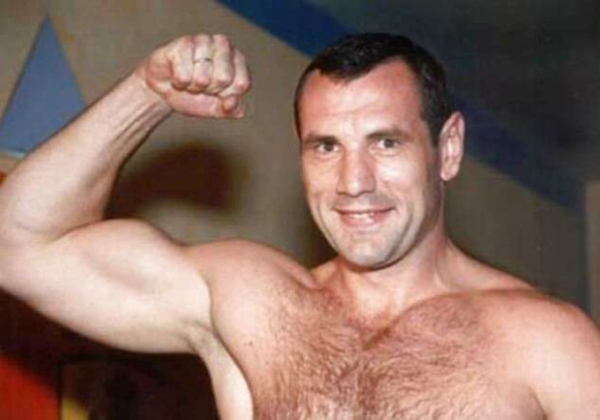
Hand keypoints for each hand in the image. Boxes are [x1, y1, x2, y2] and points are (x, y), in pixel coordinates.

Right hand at [135, 34, 250, 117]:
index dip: (226, 95)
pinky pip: (183, 75)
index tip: (217, 92)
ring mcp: (203, 40)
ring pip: (203, 78)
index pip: (242, 84)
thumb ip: (232, 109)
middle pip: (223, 78)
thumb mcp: (217, 108)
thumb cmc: (194, 96)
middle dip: (209, 90)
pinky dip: (178, 82)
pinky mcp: (182, 43)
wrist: (164, 91)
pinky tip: (176, 74)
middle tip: (201, 85)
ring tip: (189, 79)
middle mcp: (223, 44)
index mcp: (238, 59)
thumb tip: (233, 102)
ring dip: (192, 86)